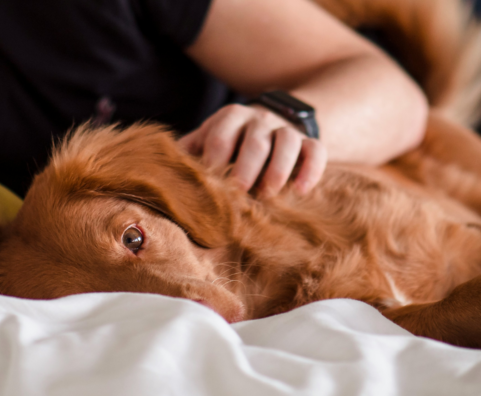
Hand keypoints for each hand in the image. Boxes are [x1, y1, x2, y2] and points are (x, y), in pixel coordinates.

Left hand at [178, 103, 326, 197]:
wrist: (272, 123)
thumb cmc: (231, 141)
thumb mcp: (209, 139)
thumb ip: (190, 152)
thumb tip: (164, 174)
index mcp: (230, 117)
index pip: (220, 135)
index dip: (214, 159)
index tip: (209, 183)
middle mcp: (260, 119)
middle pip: (255, 140)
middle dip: (246, 166)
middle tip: (238, 191)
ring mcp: (287, 129)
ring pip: (288, 141)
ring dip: (278, 169)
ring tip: (268, 194)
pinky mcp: (310, 142)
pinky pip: (316, 151)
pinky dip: (311, 170)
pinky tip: (300, 192)